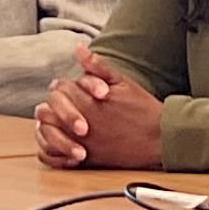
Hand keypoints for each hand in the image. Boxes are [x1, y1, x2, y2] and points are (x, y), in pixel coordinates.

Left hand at [35, 64, 164, 170]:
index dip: (63, 87)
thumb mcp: (122, 82)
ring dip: (48, 127)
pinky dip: (52, 150)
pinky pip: (57, 158)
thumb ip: (97, 66)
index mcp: (89, 104)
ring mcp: (84, 146)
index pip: (59, 91)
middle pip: (47, 113)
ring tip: (55, 121)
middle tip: (58, 104)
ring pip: (48, 136)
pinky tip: (58, 142)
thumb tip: (78, 48)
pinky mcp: (88, 162)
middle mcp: (82, 127)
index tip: (69, 88)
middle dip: (51, 106)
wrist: (161, 140)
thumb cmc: (142, 109)